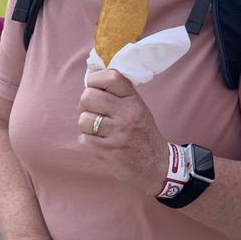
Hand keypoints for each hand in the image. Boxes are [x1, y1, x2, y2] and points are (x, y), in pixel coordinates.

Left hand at [77, 69, 166, 195]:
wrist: (157, 165)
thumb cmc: (143, 134)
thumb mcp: (138, 108)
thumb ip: (118, 94)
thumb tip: (91, 74)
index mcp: (134, 100)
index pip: (111, 76)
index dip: (95, 80)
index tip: (95, 88)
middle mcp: (128, 113)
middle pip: (88, 96)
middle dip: (85, 106)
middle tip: (93, 113)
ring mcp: (119, 133)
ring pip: (83, 119)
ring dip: (86, 127)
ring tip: (97, 131)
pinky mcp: (110, 151)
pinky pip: (83, 140)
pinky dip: (87, 143)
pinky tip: (99, 144)